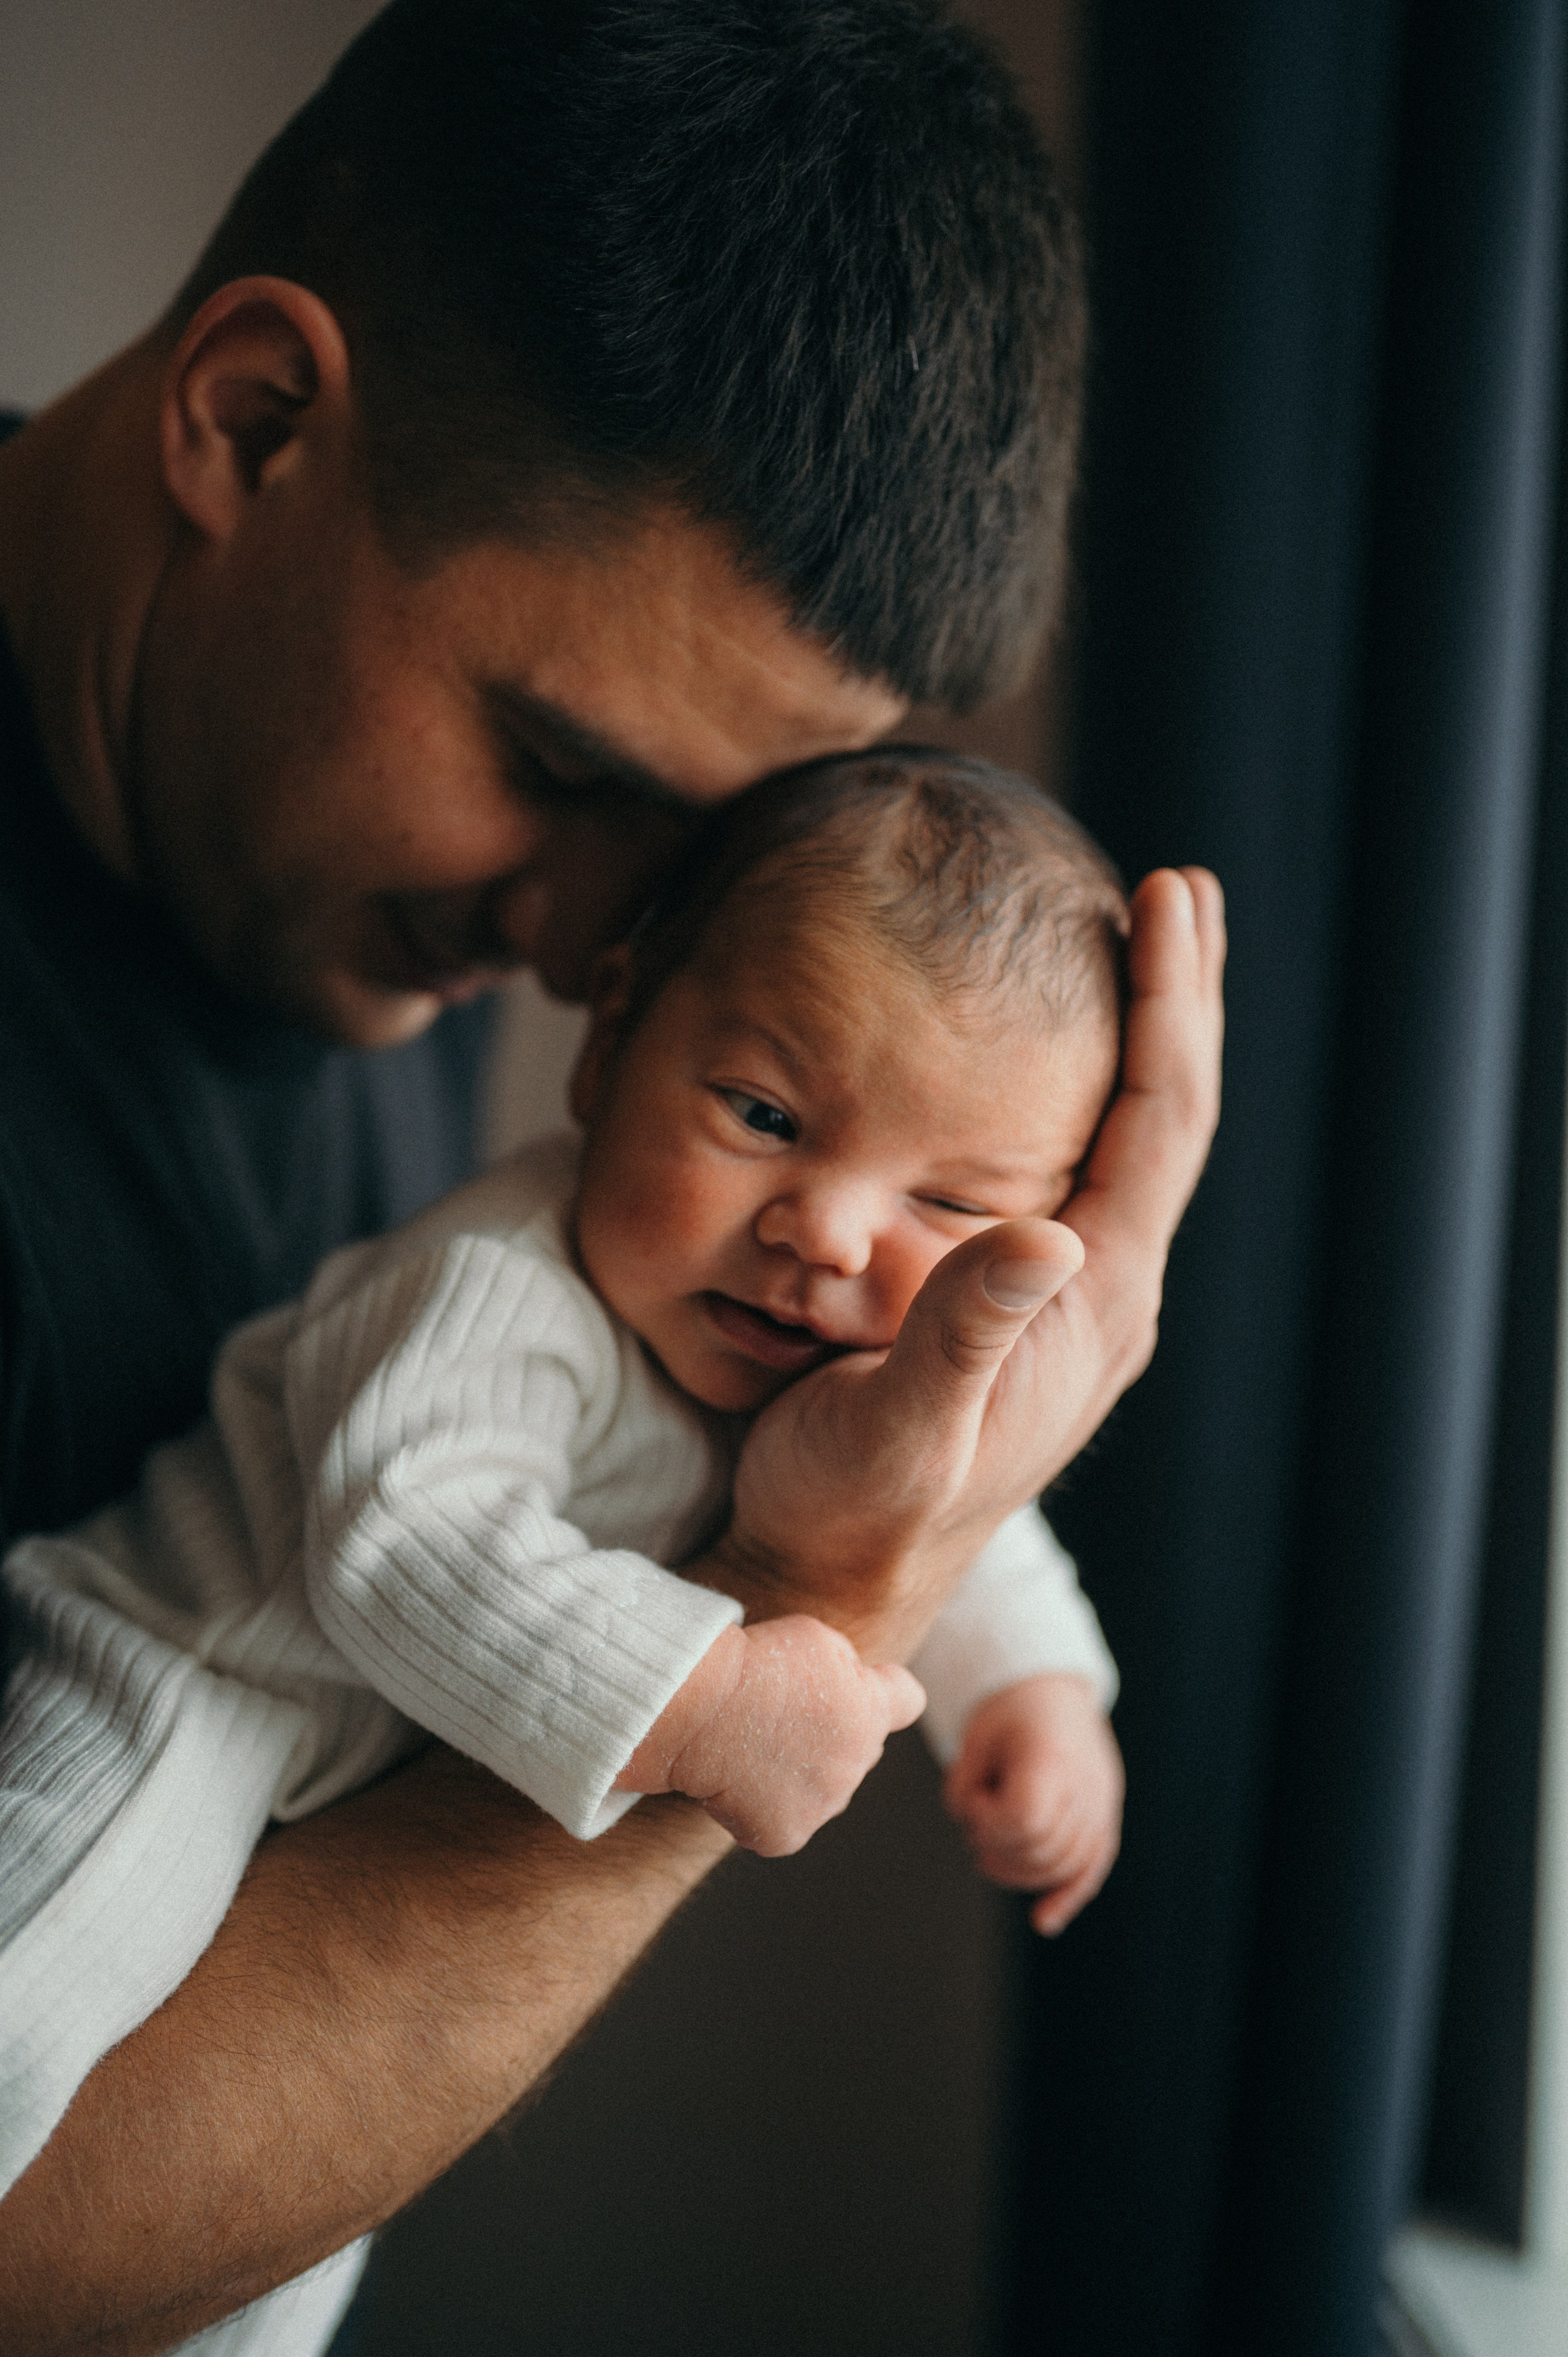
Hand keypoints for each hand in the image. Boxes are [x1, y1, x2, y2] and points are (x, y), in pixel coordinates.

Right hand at [614, 1619, 924, 1855]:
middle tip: (785, 1716)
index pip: (908, 1701)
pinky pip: (785, 1820)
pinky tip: (741, 1777)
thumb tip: (859, 1688)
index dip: (886, 1692)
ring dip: (803, 1772)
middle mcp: (856, 1765)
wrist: (698, 1709)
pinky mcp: (785, 1835)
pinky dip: (764, 1804)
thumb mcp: (818, 1640)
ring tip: (757, 1743)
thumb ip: (852, 1666)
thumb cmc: (754, 1664)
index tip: (861, 1690)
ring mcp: (822, 1806)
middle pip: (860, 1749)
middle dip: (836, 1734)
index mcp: (871, 1712)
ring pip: (824, 1788)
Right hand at [712, 869, 1224, 1656]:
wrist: (825, 1583)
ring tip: (1142, 950)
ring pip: (1127, 1145)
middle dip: (1178, 1001)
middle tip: (1183, 893)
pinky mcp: (1022, 1312)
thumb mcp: (901, 1422)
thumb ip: (968, 1331)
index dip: (1172, 1007)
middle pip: (1164, 1121)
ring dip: (1140, 1043)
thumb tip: (1053, 1235)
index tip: (1174, 896)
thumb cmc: (850, 1508)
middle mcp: (1099, 1299)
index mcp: (1091, 1306)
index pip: (1159, 1125)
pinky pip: (1079, 1173)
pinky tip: (1059, 1068)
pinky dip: (1085, 1096)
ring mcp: (1067, 1306)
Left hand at [944, 1673, 1124, 1934]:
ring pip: (1064, 1866)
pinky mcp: (1106, 1820)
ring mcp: (1101, 1805)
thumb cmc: (1008, 1714)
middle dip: (1000, 1849)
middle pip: (1042, 1848)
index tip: (975, 1799)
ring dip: (1021, 1873)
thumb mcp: (974, 1739)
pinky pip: (1091, 1870)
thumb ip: (963, 1787)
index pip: (1025, 1819)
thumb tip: (970, 1827)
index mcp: (1052, 1758)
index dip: (989, 1822)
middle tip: (977, 1826)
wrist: (1053, 1692)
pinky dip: (1066, 1897)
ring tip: (990, 1853)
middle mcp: (1085, 1786)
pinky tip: (1043, 1922)